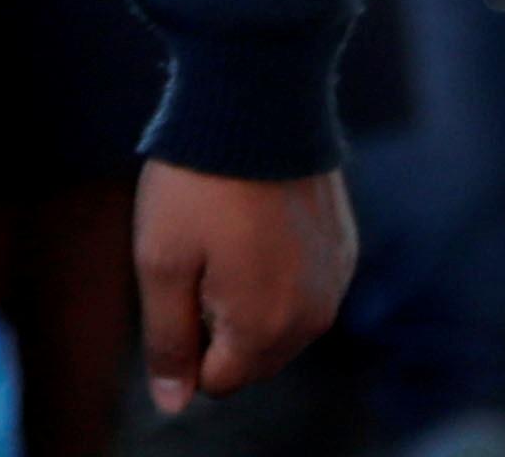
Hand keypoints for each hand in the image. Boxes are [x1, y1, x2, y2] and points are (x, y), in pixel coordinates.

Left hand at [133, 160, 352, 413]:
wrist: (256, 103)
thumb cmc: (198, 184)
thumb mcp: (160, 263)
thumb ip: (168, 341)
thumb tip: (173, 402)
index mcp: (265, 330)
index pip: (219, 380)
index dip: (188, 340)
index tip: (180, 280)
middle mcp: (312, 318)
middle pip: (252, 357)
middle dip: (220, 324)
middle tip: (200, 254)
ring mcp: (334, 281)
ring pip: (280, 323)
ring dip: (250, 298)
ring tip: (228, 233)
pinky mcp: (343, 247)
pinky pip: (305, 286)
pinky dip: (279, 270)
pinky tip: (257, 220)